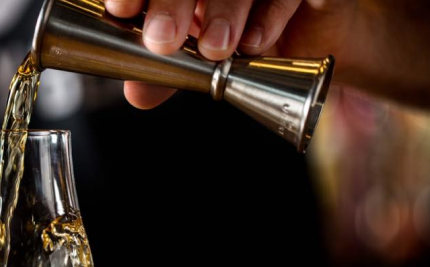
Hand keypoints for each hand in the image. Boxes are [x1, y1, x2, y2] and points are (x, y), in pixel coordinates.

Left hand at [105, 0, 429, 108]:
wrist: (309, 46)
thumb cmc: (246, 39)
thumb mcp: (202, 60)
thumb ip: (170, 71)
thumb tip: (138, 93)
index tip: (121, 11)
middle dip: (173, 3)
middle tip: (161, 38)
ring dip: (226, 11)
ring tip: (216, 50)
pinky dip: (273, 15)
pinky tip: (256, 43)